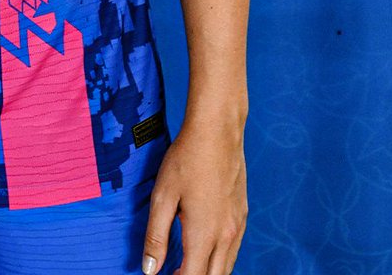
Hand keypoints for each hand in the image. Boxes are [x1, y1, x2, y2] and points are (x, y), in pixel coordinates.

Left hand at [142, 117, 246, 274]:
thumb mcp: (163, 196)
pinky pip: (233, 249)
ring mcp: (238, 226)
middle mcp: (226, 236)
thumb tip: (149, 270)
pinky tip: (204, 247)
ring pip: (226, 267)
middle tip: (173, 274)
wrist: (217, 131)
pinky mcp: (242, 214)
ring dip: (208, 272)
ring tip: (186, 265)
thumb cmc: (186, 159)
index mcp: (204, 235)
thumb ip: (156, 236)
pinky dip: (219, 259)